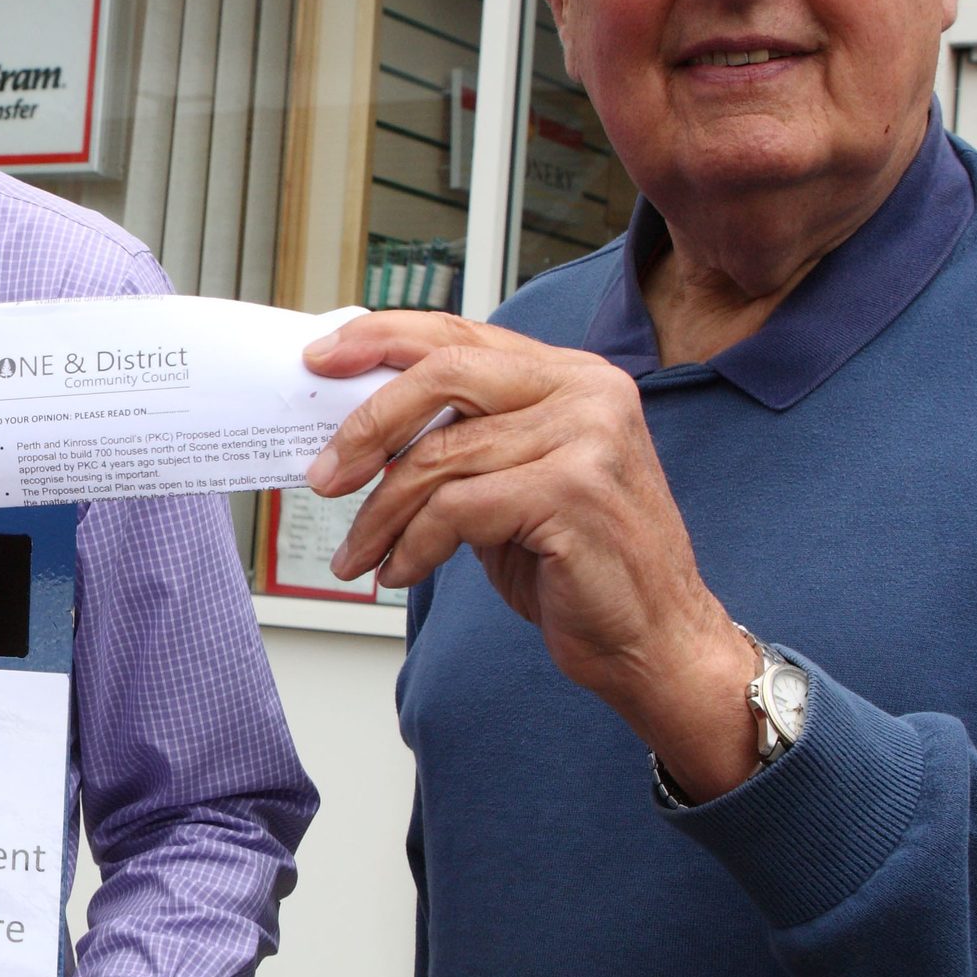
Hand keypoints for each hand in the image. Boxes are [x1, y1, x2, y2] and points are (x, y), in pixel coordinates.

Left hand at [304, 311, 757, 802]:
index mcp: (571, 375)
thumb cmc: (580, 566)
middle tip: (323, 475)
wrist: (655, 641)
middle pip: (443, 374)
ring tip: (358, 553)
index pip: (460, 335)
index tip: (321, 361)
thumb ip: (458, 443)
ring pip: (440, 456)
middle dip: (366, 425)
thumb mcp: (511, 485)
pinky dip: (413, 547)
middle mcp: (586, 391)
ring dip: (381, 514)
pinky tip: (401, 572)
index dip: (381, 340)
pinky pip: (456, 509)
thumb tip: (362, 432)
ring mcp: (588, 437)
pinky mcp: (574, 492)